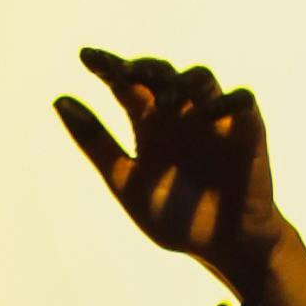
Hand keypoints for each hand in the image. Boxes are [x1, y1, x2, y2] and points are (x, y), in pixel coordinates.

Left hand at [56, 50, 287, 296]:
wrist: (223, 249)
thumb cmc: (176, 219)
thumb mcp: (126, 181)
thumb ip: (96, 143)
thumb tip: (58, 100)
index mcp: (149, 123)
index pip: (126, 84)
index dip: (107, 67)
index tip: (86, 57)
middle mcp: (180, 113)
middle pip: (161, 73)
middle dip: (143, 68)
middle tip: (125, 73)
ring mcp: (213, 118)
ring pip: (200, 79)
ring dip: (181, 83)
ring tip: (164, 102)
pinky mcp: (247, 128)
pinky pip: (242, 100)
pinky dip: (229, 99)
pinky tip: (211, 110)